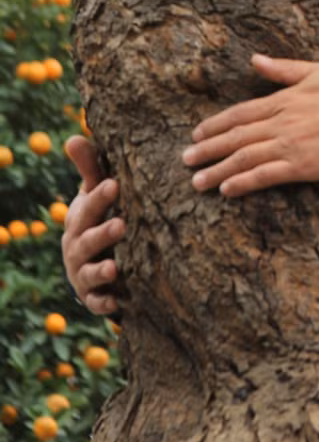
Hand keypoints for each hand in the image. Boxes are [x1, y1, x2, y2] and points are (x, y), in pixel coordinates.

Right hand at [62, 135, 124, 315]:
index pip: (88, 206)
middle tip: (121, 224)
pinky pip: (95, 302)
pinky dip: (103, 304)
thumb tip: (73, 137)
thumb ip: (89, 167)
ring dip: (101, 271)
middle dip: (102, 234)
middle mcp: (77, 247)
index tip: (114, 184)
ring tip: (114, 269)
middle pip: (87, 240)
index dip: (99, 196)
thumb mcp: (94, 193)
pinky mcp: (92, 296)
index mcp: (80, 219)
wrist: (87, 258)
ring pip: (90, 273)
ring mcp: (83, 273)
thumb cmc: (96, 216)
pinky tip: (115, 302)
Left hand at [182, 54, 318, 197]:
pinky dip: (243, 182)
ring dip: (217, 171)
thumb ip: (283, 68)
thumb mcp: (318, 71)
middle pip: (235, 137)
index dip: (215, 125)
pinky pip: (265, 176)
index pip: (240, 113)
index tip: (196, 134)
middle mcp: (282, 121)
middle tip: (185, 160)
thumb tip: (254, 60)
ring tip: (197, 182)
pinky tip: (227, 190)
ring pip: (244, 158)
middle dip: (207, 149)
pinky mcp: (303, 166)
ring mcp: (291, 145)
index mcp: (285, 98)